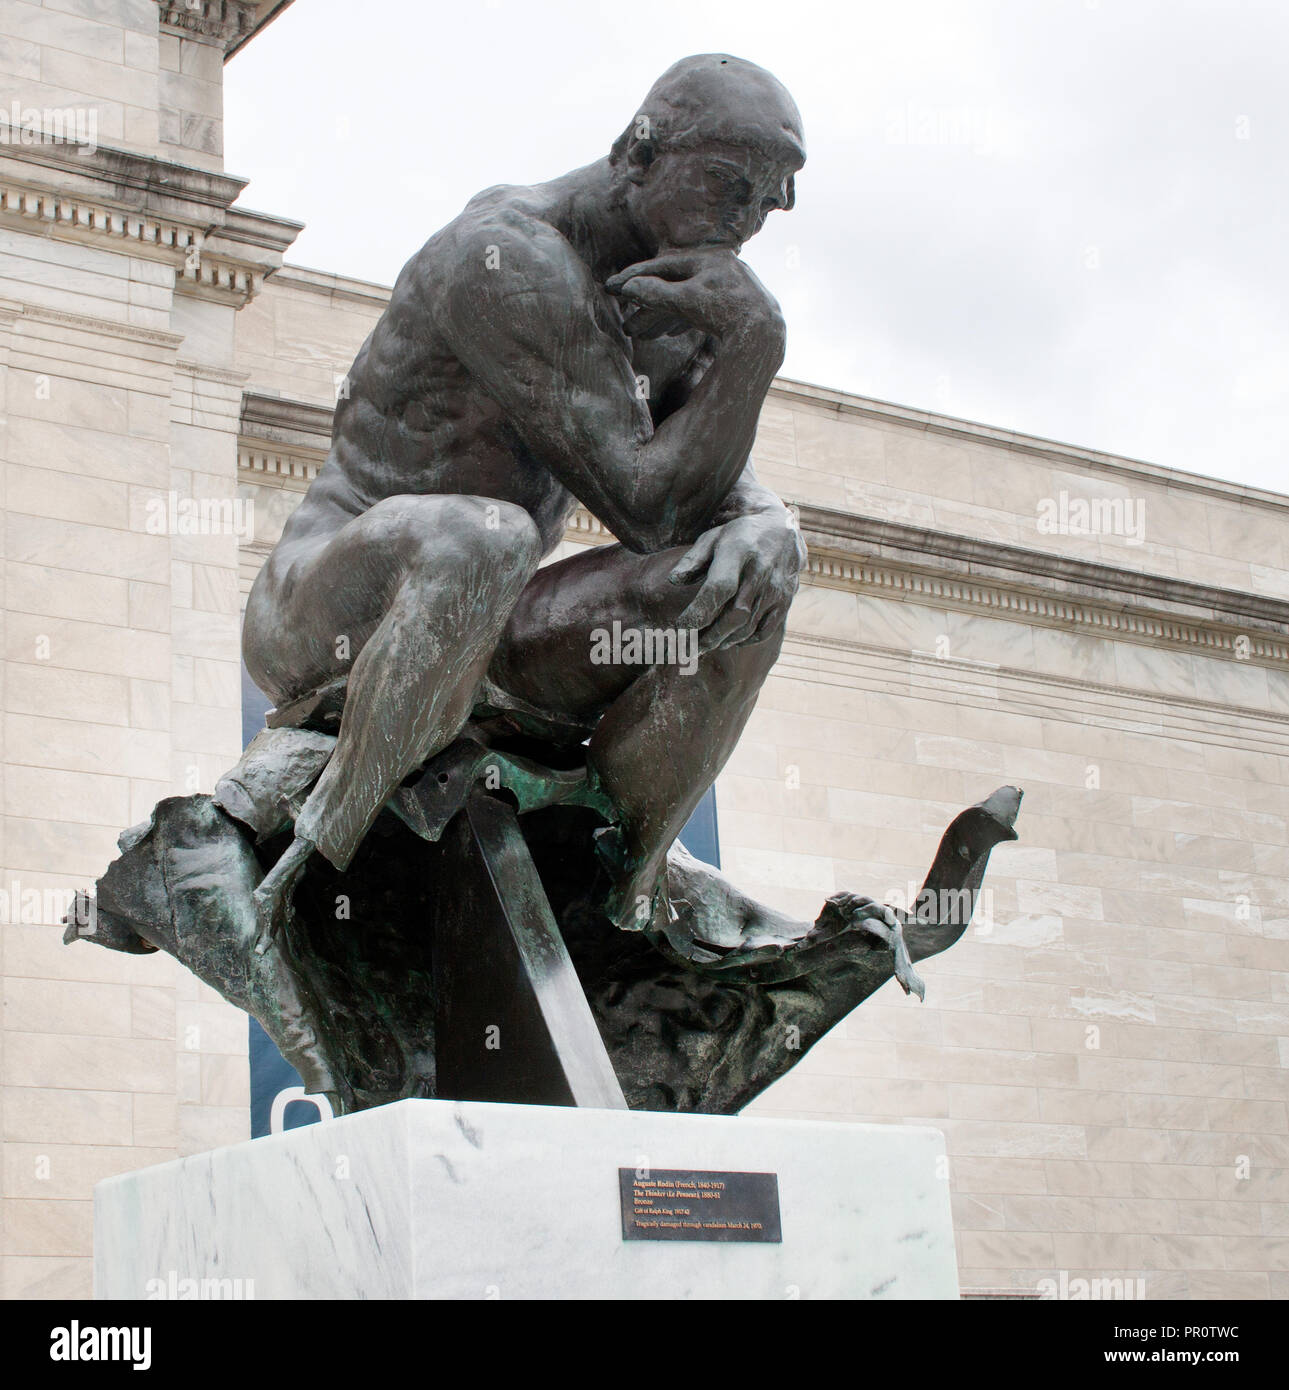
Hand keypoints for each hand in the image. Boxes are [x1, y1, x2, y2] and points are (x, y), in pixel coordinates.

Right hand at [606, 248, 783, 343]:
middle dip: (645, 306)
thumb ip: (657, 294)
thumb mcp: (685, 302)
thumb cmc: (724, 313)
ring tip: (640, 334)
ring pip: (683, 299)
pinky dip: (681, 320)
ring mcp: (726, 285)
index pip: (661, 266)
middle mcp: (717, 267)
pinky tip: (669, 333)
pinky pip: (699, 310)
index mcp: (705, 258)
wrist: (763, 334)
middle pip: (671, 285)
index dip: (634, 278)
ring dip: (659, 317)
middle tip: (623, 321)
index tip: (611, 287)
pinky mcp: (734, 305)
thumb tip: (628, 289)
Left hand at [669, 509, 805, 651]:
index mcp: (738, 552)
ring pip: (748, 626)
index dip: (699, 612)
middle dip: (709, 636)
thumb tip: (673, 580)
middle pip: (734, 615)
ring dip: (724, 640)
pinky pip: (765, 630)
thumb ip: (693, 559)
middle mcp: (760, 572)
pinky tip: (730, 640)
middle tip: (689, 648)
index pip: (719, 588)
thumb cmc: (740, 536)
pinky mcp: (785, 601)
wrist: (783, 531)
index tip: (680, 627)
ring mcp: (775, 589)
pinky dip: (746, 640)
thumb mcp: (714, 538)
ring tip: (705, 645)